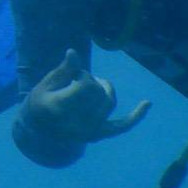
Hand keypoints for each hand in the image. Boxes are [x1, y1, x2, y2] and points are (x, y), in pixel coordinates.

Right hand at [22, 48, 149, 146]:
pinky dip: (136, 115)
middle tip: (75, 80)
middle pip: (99, 92)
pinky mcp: (98, 135)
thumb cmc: (40, 104)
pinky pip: (121, 126)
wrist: (40, 133)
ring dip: (103, 88)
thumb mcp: (45, 85)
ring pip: (109, 102)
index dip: (82, 75)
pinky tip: (148, 103)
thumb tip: (74, 52)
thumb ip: (63, 70)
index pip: (86, 86)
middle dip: (90, 80)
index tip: (71, 75)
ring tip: (89, 85)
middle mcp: (76, 123)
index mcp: (59, 108)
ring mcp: (89, 132)